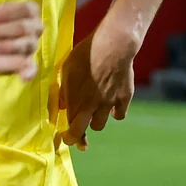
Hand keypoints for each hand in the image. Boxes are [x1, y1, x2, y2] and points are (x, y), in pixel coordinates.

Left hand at [0, 1, 42, 79]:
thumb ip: (3, 17)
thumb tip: (14, 30)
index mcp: (30, 12)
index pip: (26, 9)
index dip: (6, 14)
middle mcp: (35, 28)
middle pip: (23, 28)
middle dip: (0, 31)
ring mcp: (32, 46)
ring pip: (24, 45)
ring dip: (6, 46)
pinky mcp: (26, 63)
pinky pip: (32, 68)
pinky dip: (29, 72)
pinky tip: (23, 77)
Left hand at [59, 22, 139, 149]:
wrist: (113, 45)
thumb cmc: (86, 53)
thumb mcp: (67, 70)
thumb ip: (64, 91)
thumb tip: (61, 106)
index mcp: (76, 101)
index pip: (70, 129)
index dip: (67, 137)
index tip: (64, 138)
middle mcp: (92, 106)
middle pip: (83, 132)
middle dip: (79, 138)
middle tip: (79, 140)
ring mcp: (109, 103)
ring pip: (100, 124)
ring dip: (95, 120)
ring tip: (94, 111)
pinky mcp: (124, 98)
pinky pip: (119, 114)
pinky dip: (115, 112)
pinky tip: (112, 105)